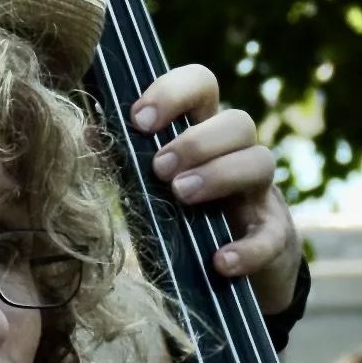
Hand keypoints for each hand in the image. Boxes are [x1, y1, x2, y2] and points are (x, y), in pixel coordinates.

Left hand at [131, 65, 302, 312]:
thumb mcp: (155, 187)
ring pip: (262, 161)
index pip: (202, 86)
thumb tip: (86, 133)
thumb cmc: (185, 219)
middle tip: (160, 169)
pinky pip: (270, 236)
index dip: (174, 92)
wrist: (234, 277)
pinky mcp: (275, 238)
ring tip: (182, 196)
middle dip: (196, 140)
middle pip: (238, 121)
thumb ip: (128, 162)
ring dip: (220, 174)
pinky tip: (219, 261)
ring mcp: (260, 196)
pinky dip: (246, 248)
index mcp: (205, 135)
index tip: (141, 120)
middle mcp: (238, 156)